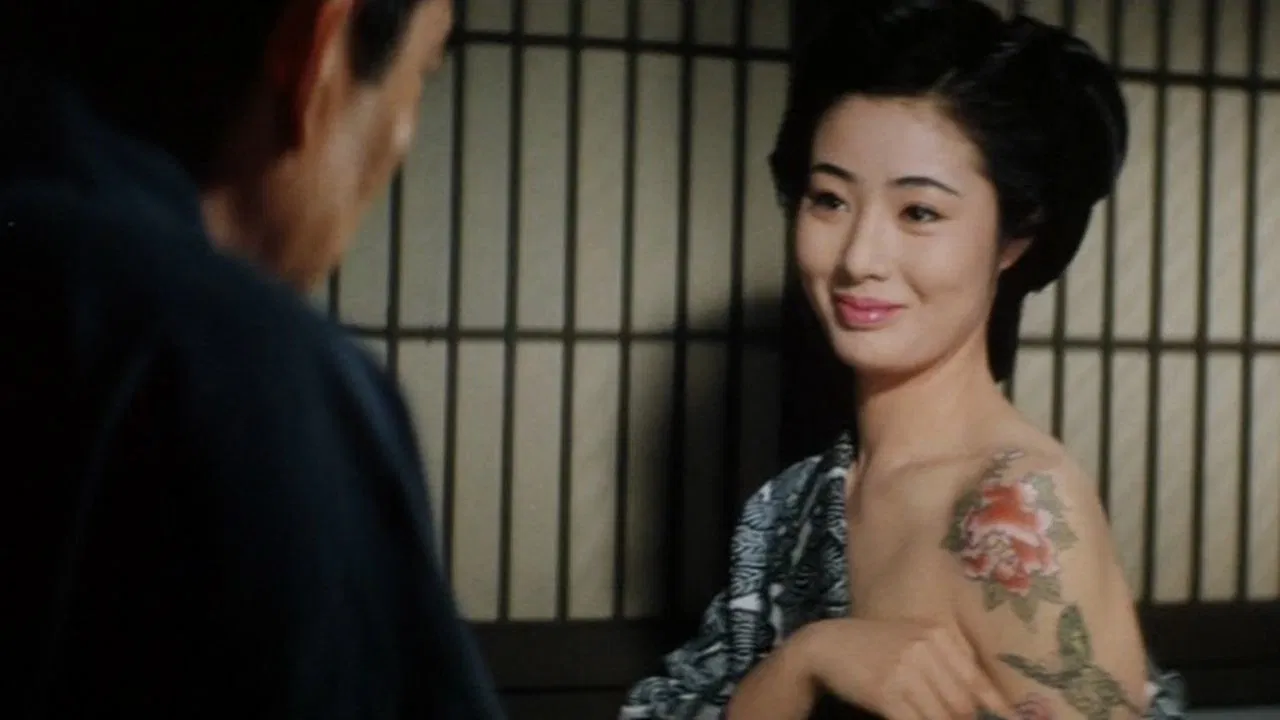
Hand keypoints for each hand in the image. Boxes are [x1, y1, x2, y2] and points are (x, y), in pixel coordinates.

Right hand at [797, 618, 1013, 719]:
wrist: (826, 645)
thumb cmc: (872, 644)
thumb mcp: (912, 640)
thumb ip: (944, 661)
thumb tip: (978, 698)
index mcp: (936, 634)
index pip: (976, 679)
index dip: (998, 708)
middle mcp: (924, 649)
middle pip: (963, 704)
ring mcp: (905, 671)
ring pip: (943, 717)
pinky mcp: (887, 693)